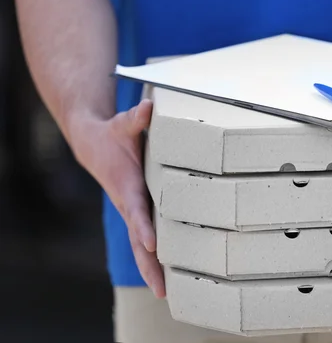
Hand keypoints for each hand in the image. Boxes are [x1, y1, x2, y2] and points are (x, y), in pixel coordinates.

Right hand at [70, 99, 164, 297]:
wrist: (94, 145)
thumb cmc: (114, 135)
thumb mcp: (124, 124)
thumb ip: (137, 118)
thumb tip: (149, 107)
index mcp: (127, 185)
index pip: (137, 209)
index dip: (143, 225)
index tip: (152, 243)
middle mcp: (129, 203)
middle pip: (137, 239)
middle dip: (148, 264)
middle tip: (162, 289)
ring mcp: (131, 211)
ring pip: (139, 246)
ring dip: (151, 269)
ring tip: (165, 294)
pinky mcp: (136, 212)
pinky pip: (143, 239)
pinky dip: (152, 258)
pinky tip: (166, 275)